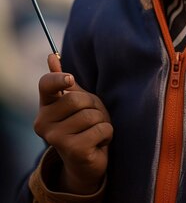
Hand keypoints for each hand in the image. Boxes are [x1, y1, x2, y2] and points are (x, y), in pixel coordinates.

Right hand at [34, 53, 112, 194]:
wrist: (85, 163)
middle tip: (93, 118)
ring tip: (95, 131)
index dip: (59, 78)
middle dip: (94, 106)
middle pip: (78, 99)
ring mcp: (56, 139)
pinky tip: (99, 142)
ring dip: (102, 121)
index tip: (71, 80)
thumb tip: (52, 56)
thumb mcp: (74, 101)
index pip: (46, 84)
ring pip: (91, 115)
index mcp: (45, 106)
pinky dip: (107, 133)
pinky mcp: (73, 151)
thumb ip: (64, 81)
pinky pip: (101, 129)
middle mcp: (43, 123)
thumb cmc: (82, 125)